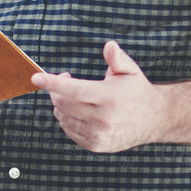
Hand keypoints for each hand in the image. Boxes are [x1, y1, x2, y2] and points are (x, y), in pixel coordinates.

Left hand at [30, 40, 164, 152]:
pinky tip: (78, 110)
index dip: (53, 84)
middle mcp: (103, 118)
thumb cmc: (137, 91)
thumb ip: (117, 58)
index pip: (75, 90)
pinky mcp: (95, 145)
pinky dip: (66, 118)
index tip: (36, 77)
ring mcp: (98, 134)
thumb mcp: (130, 71)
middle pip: (64, 104)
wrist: (154, 120)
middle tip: (64, 79)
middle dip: (56, 90)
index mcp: (110, 98)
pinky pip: (68, 130)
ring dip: (61, 104)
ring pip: (63, 117)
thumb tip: (109, 45)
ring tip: (74, 95)